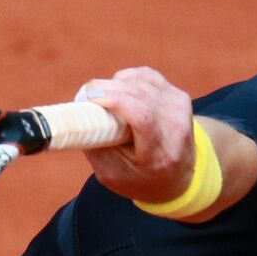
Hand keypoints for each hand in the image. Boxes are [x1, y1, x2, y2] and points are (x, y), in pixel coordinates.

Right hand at [78, 67, 195, 203]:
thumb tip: (75, 111)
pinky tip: (120, 92)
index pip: (142, 117)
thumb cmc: (139, 178)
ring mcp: (180, 111)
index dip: (115, 100)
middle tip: (85, 96)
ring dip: (115, 85)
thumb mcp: (110, 174)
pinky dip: (128, 79)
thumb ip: (93, 146)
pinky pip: (146, 76)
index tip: (90, 96)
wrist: (179, 179)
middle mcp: (176, 130)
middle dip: (107, 88)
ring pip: (141, 81)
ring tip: (104, 100)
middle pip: (140, 94)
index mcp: (159, 155)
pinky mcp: (180, 97)